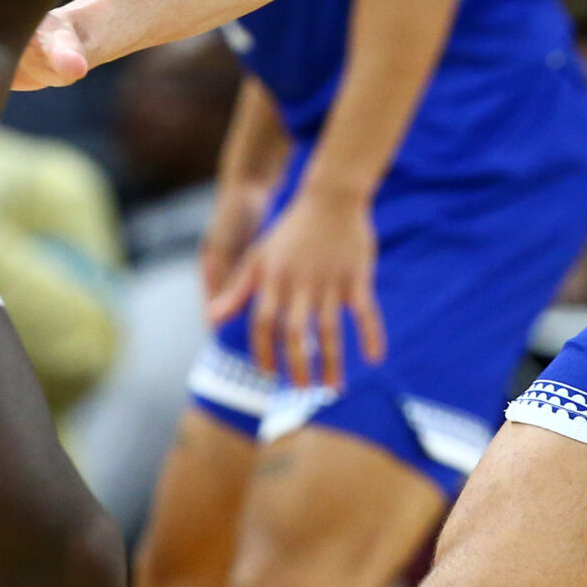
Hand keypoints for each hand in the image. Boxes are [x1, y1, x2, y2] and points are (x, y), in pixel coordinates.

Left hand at [207, 181, 384, 390]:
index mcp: (274, 279)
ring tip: (333, 389)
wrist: (330, 195)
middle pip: (295, 333)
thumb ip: (237, 290)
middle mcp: (300, 283)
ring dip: (331, 362)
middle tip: (303, 391)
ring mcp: (330, 280)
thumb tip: (212, 320)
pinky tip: (375, 357)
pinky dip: (372, 333)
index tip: (268, 374)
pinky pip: (366, 310)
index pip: (263, 323)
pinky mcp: (357, 275)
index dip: (264, 352)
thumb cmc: (290, 230)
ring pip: (329, 330)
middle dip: (298, 366)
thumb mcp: (259, 257)